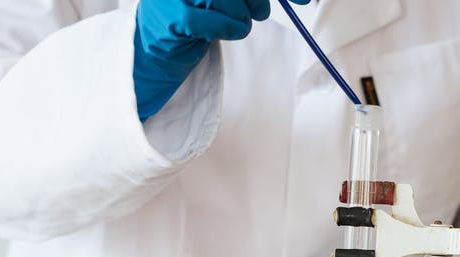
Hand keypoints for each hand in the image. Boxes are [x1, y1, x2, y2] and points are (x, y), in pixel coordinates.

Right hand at [133, 0, 308, 120]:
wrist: (155, 48)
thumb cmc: (195, 19)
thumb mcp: (226, 0)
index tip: (304, 1)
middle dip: (258, 1)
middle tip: (261, 13)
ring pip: (230, 0)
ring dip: (242, 18)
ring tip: (234, 25)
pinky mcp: (171, 16)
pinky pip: (213, 21)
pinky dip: (228, 29)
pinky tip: (224, 33)